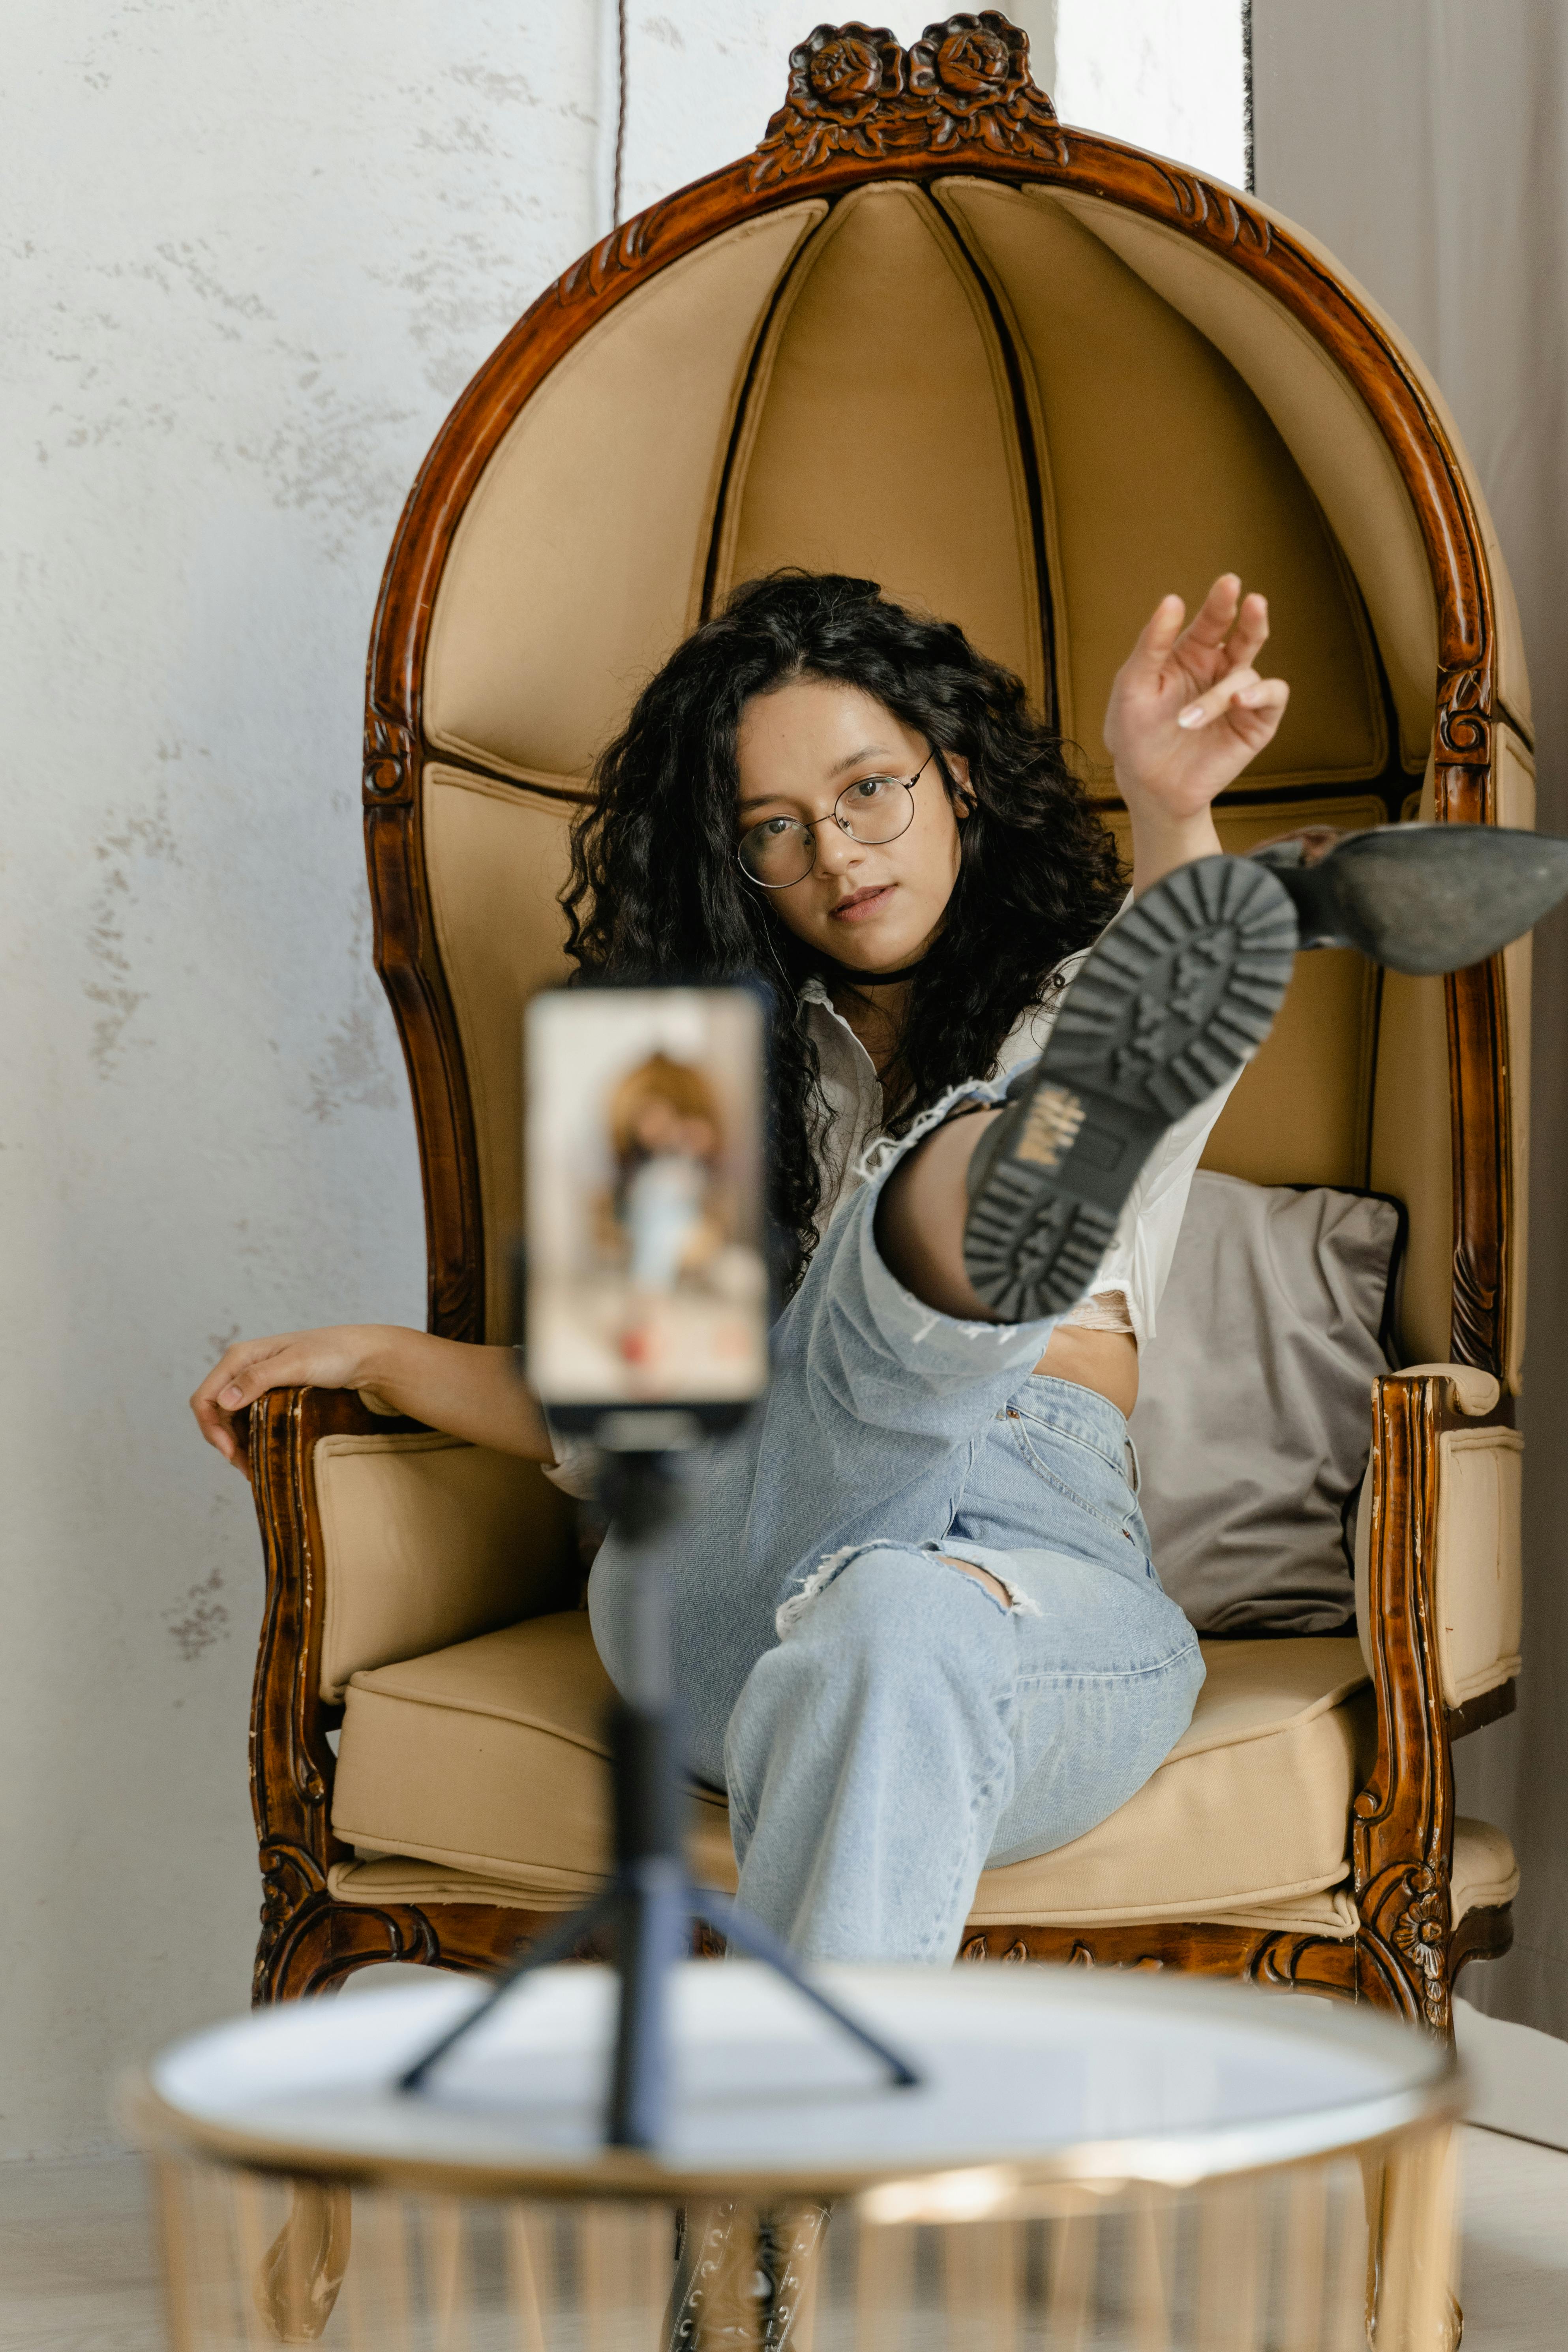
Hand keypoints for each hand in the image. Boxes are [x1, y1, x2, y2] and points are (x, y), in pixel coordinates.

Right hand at [191, 1324, 389, 1478]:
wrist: (364, 1355)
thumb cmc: (334, 1353)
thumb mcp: (297, 1364)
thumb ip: (259, 1379)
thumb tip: (224, 1401)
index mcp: (240, 1357)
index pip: (205, 1397)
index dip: (211, 1428)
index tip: (230, 1453)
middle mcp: (243, 1369)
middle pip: (216, 1414)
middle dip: (225, 1443)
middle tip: (248, 1469)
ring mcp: (256, 1383)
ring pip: (232, 1421)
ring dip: (238, 1446)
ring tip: (255, 1470)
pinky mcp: (270, 1396)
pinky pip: (250, 1421)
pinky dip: (251, 1440)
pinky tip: (263, 1456)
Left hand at [1105, 574, 1290, 822]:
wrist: (1148, 786)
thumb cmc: (1135, 733)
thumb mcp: (1132, 685)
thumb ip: (1151, 644)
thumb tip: (1173, 599)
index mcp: (1191, 654)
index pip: (1211, 621)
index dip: (1221, 602)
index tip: (1229, 583)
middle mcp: (1219, 670)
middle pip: (1244, 634)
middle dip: (1251, 617)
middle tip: (1254, 602)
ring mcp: (1240, 696)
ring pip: (1248, 672)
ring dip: (1221, 693)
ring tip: (1187, 720)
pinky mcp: (1256, 723)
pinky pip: (1273, 696)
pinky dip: (1259, 694)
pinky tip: (1238, 701)